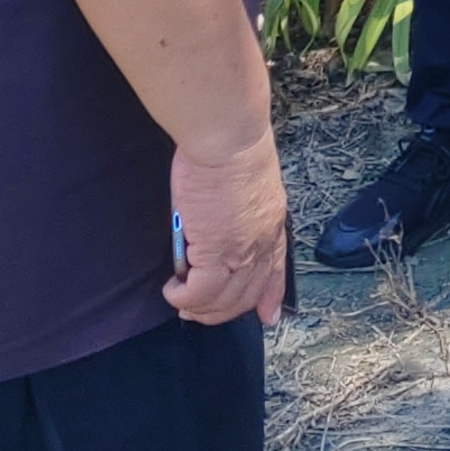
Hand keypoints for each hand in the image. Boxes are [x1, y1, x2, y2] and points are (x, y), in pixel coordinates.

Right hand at [167, 127, 290, 326]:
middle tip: (195, 310)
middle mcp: (263, 243)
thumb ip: (239, 208)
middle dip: (220, 310)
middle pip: (247, 295)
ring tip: (180, 298)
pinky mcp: (217, 252)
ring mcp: (242, 251)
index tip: (266, 315)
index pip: (276, 270)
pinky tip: (172, 289)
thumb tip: (219, 222)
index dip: (269, 297)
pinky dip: (183, 298)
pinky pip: (199, 293)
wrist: (228, 136)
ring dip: (198, 307)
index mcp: (272, 223)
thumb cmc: (231, 146)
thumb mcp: (247, 183)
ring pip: (222, 301)